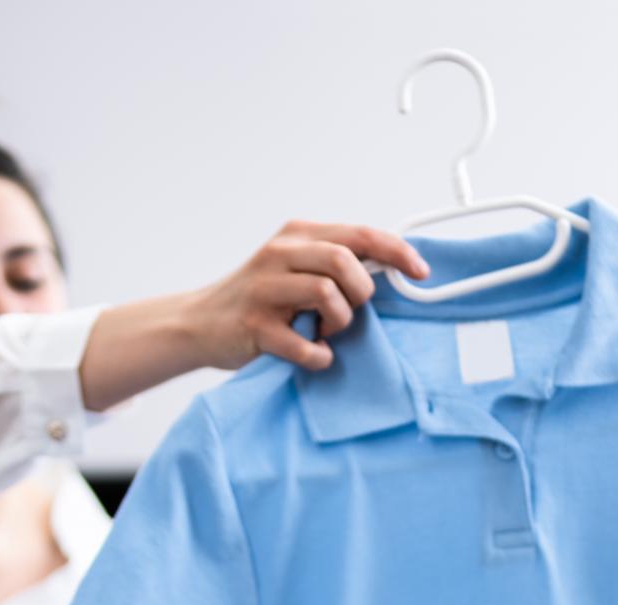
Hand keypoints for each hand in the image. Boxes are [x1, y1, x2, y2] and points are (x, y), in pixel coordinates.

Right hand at [179, 221, 428, 371]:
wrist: (198, 323)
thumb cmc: (258, 299)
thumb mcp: (294, 265)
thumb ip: (334, 262)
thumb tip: (389, 270)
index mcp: (297, 235)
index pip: (360, 234)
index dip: (397, 252)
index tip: (420, 272)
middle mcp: (280, 254)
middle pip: (344, 261)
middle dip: (361, 293)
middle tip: (350, 313)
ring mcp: (265, 289)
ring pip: (326, 294)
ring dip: (339, 322)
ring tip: (326, 333)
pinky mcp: (254, 326)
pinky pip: (303, 343)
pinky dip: (318, 355)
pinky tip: (314, 354)